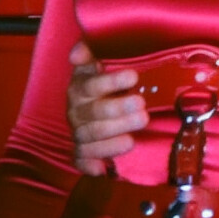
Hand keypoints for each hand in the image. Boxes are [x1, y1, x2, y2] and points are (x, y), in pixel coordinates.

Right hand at [67, 41, 147, 174]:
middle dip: (119, 109)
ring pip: (91, 135)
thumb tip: (78, 53)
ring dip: (114, 134)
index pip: (91, 84)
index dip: (111, 81)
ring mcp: (78, 131)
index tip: (133, 76)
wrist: (96, 105)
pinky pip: (82, 159)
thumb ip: (90, 50)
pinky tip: (104, 167)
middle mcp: (76, 110)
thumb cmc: (106, 82)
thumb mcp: (100, 61)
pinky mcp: (81, 152)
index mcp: (81, 87)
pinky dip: (91, 163)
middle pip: (94, 112)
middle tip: (142, 106)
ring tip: (136, 131)